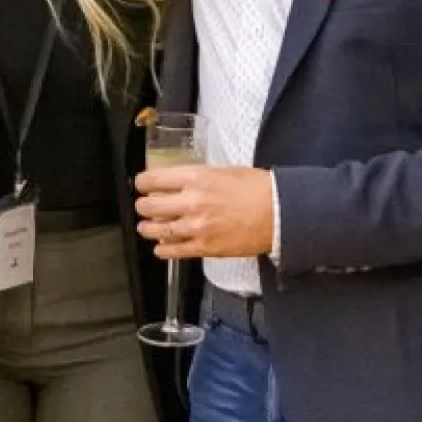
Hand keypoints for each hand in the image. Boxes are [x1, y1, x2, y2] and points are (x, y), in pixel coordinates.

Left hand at [133, 164, 274, 261]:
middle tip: (143, 205)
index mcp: (196, 178)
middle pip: (149, 206)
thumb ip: (197, 177)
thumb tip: (179, 181)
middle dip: (143, 205)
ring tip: (147, 226)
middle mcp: (192, 202)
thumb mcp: (224, 171)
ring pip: (157, 230)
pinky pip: (173, 250)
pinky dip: (163, 249)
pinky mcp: (205, 247)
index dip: (142, 183)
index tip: (141, 184)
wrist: (280, 213)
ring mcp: (196, 227)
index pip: (153, 180)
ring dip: (148, 228)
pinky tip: (161, 247)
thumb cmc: (258, 189)